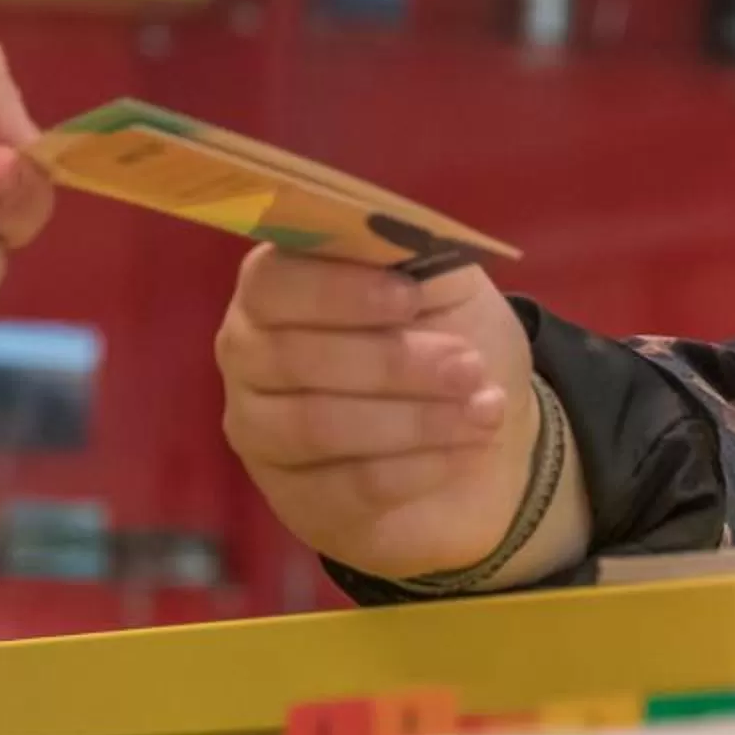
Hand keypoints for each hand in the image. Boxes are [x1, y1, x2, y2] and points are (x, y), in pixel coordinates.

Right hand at [218, 250, 581, 581]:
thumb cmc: (449, 339)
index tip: (408, 296)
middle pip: (292, 357)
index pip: (272, 282)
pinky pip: (348, 486)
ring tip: (484, 409)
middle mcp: (250, 358)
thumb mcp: (445, 284)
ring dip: (413, 418)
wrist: (482, 433)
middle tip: (468, 365)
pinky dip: (418, 466)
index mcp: (277, 289)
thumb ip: (415, 254)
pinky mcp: (298, 500)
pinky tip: (466, 450)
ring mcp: (264, 433)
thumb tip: (394, 234)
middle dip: (391, 361)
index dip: (336, 290)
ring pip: (317, 425)